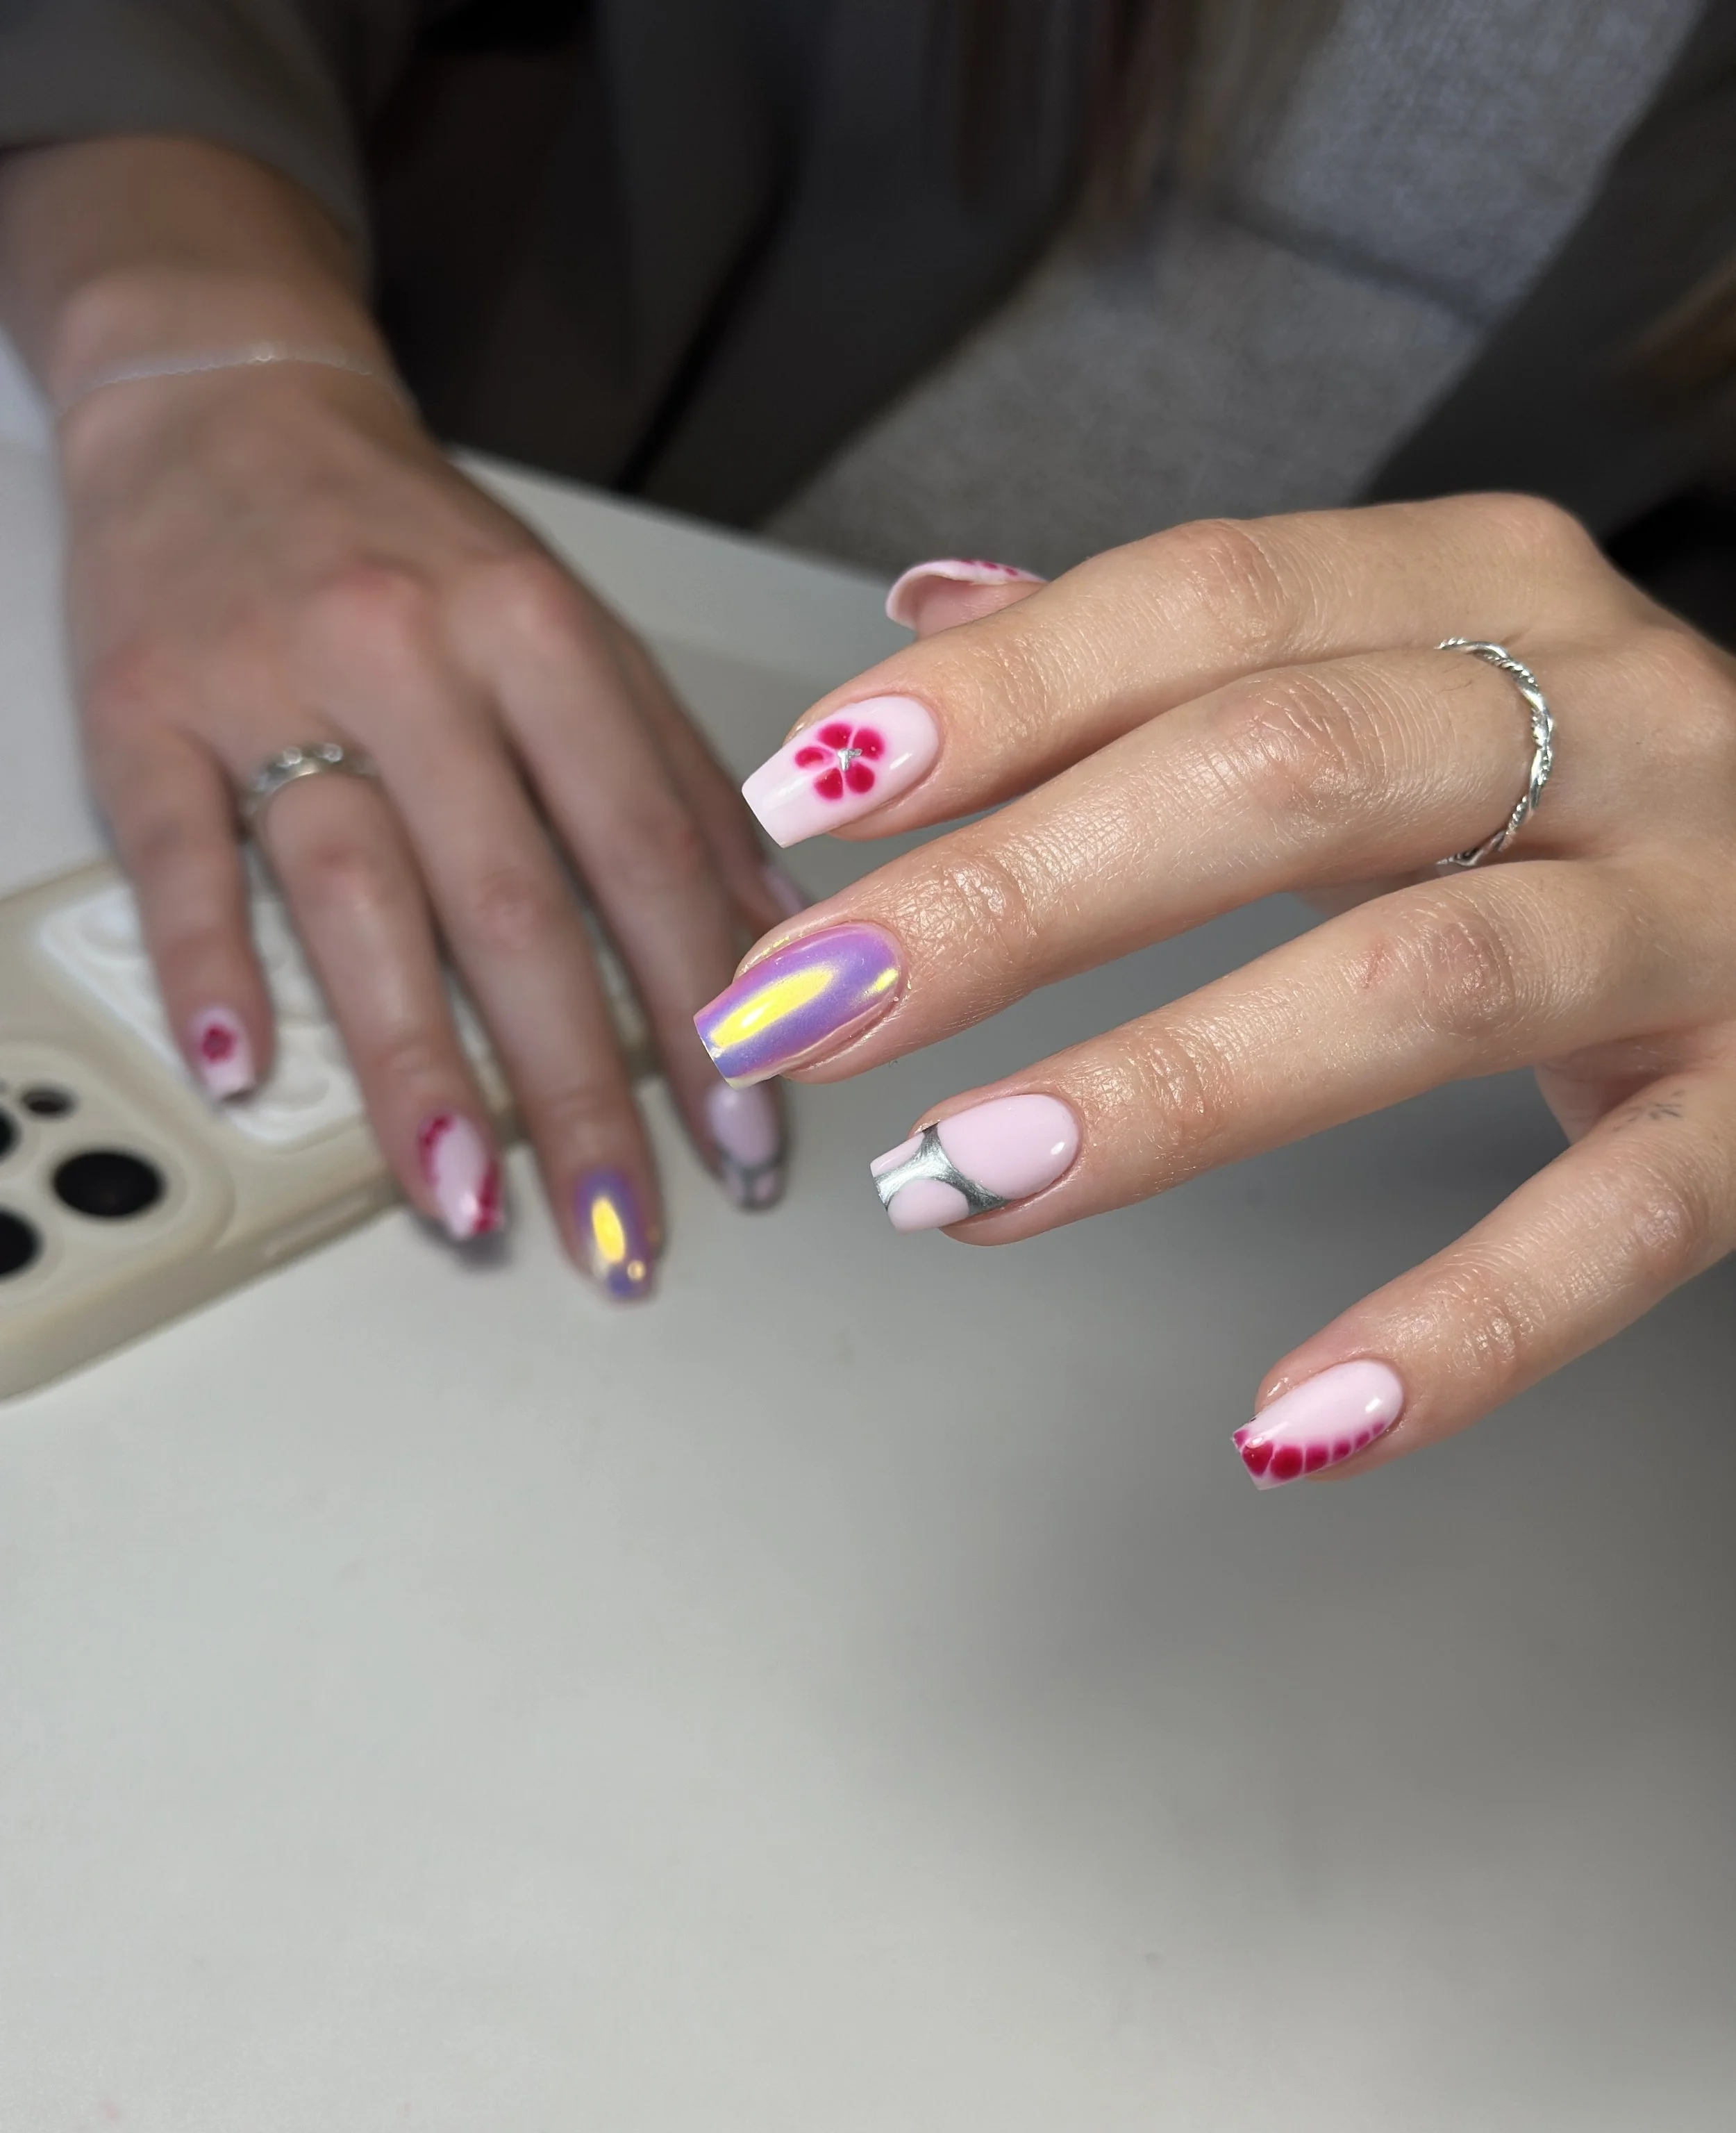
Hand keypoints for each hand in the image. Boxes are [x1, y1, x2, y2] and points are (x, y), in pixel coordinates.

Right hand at [60, 360, 792, 1288]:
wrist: (228, 397)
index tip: (747, 1135)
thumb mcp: (570, 623)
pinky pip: (175, 853)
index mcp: (540, 631)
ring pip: (356, 896)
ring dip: (415, 1067)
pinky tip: (242, 1067)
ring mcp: (268, 681)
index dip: (707, 1007)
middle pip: (515, 903)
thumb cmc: (416, 541)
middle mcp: (412, 653)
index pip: (646, 850)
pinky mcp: (142, 709)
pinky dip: (210, 966)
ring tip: (468, 1201)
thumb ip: (668, 772)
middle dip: (582, 1089)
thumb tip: (768, 933)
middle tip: (621, 1226)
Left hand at [698, 501, 1735, 1480]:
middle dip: (1016, 896)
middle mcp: (1611, 720)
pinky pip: (1621, 1226)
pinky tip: (1291, 1417)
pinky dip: (1457, 1325)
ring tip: (956, 1181)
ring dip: (1167, 1088)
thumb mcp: (1410, 670)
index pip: (1207, 601)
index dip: (993, 700)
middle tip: (808, 1009)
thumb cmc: (1595, 791)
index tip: (804, 805)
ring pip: (1420, 980)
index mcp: (1487, 592)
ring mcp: (1705, 915)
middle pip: (1281, 774)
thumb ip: (1183, 651)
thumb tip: (928, 615)